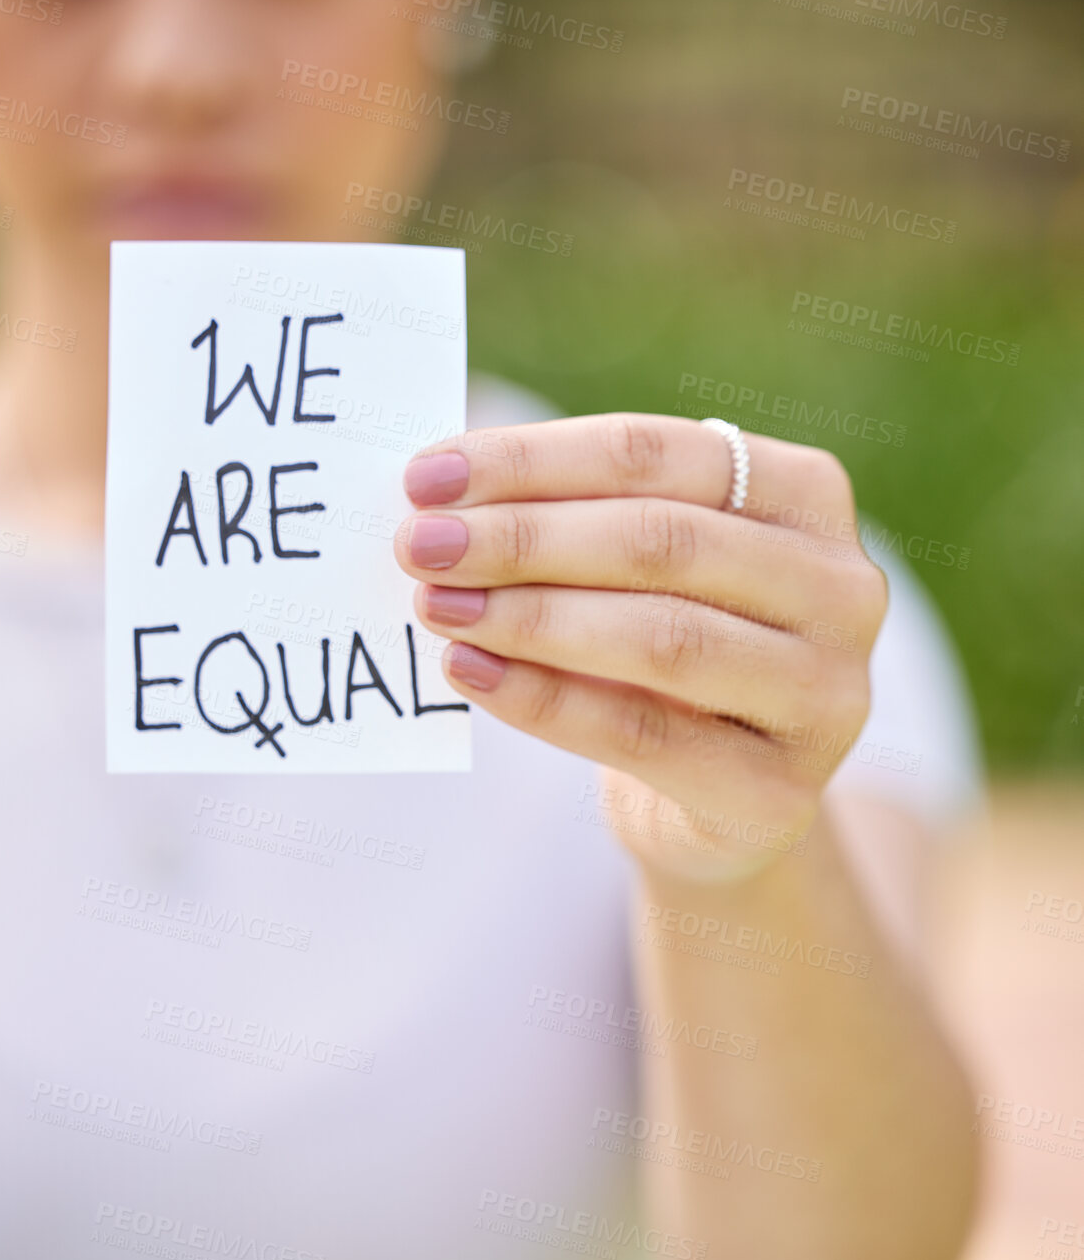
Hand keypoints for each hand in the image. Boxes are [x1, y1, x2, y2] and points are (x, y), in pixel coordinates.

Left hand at [394, 413, 886, 883]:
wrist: (722, 805)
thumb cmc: (665, 655)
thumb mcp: (640, 570)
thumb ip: (573, 518)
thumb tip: (437, 490)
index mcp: (807, 494)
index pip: (655, 453)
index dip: (533, 460)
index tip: (427, 475)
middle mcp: (842, 587)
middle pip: (660, 541)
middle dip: (521, 537)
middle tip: (418, 542)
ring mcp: (826, 694)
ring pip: (660, 636)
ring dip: (529, 616)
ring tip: (435, 604)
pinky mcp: (780, 792)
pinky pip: (642, 733)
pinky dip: (543, 700)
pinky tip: (470, 673)